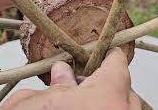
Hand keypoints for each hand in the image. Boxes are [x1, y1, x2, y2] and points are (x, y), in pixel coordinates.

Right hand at [0, 48, 140, 109]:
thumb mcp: (33, 104)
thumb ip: (54, 84)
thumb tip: (62, 72)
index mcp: (106, 97)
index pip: (117, 63)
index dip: (107, 55)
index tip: (100, 53)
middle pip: (123, 90)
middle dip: (103, 84)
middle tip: (80, 84)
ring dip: (104, 104)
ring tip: (79, 105)